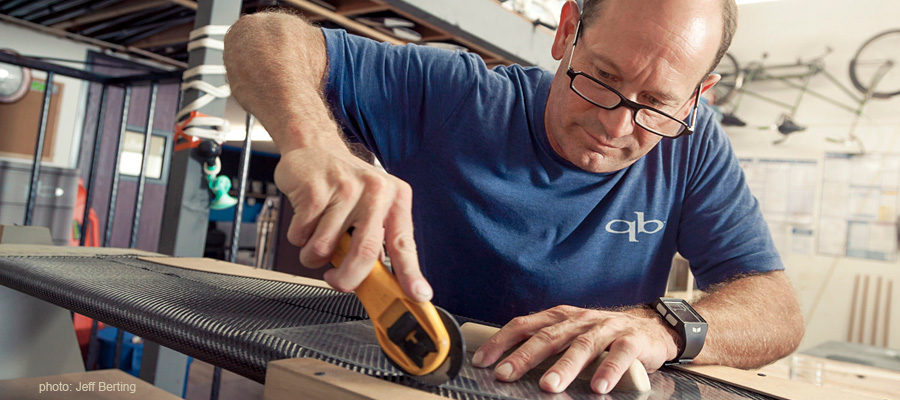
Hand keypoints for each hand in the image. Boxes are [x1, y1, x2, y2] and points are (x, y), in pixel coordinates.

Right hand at [273, 145, 431, 301]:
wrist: (314, 146)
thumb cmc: (346, 184)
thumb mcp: (375, 204)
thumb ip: (381, 240)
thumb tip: (385, 285)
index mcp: (395, 198)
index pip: (405, 244)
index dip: (411, 274)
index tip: (418, 296)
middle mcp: (375, 191)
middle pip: (365, 252)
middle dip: (348, 278)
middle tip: (338, 282)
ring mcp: (344, 189)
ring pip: (324, 248)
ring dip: (314, 255)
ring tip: (317, 237)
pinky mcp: (314, 190)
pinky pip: (302, 235)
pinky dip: (299, 237)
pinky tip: (305, 219)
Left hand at [471, 305, 678, 393]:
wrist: (651, 328)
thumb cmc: (602, 336)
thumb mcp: (570, 334)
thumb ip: (546, 344)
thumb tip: (508, 365)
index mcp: (560, 317)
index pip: (525, 325)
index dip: (502, 341)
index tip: (482, 361)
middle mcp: (580, 320)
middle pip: (548, 336)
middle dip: (524, 356)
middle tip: (505, 374)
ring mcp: (606, 328)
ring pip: (582, 346)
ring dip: (564, 366)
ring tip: (548, 385)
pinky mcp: (631, 340)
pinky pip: (619, 355)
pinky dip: (609, 370)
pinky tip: (598, 388)